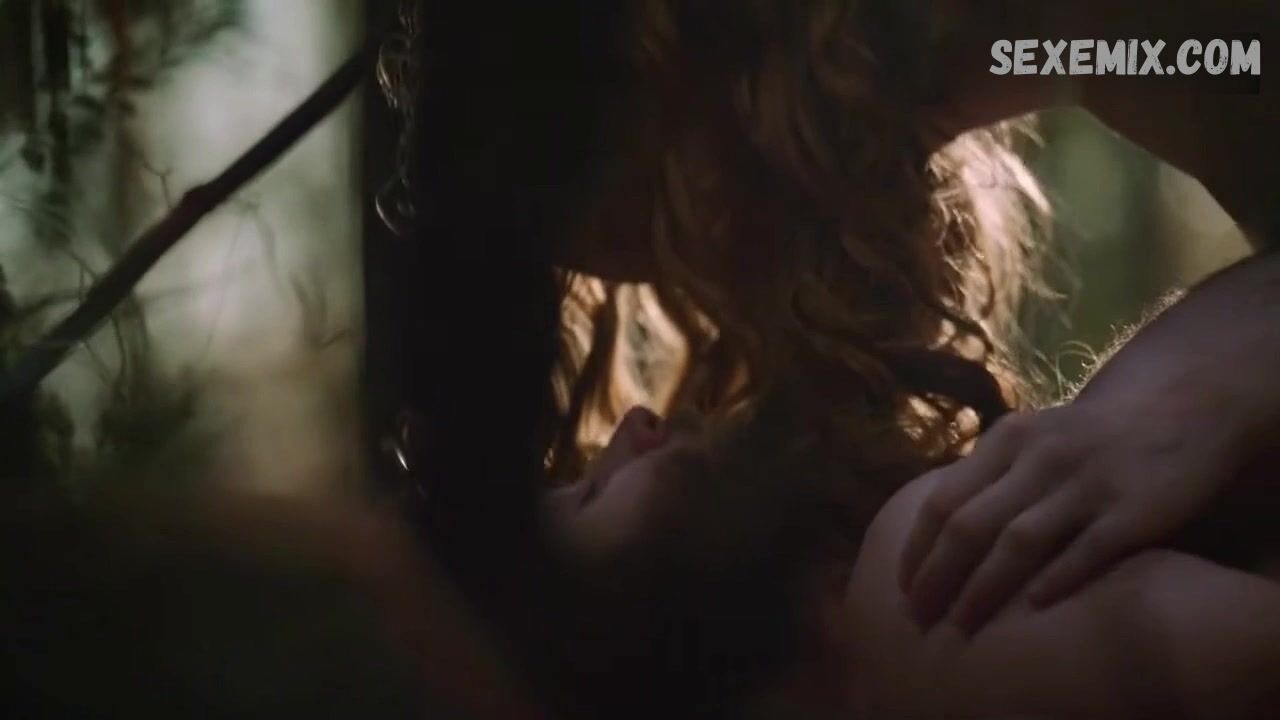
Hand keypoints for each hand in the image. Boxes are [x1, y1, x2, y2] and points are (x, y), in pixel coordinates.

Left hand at [897, 398, 1236, 634]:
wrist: (1183, 406)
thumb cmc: (1090, 435)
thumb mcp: (1032, 437)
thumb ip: (988, 475)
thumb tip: (933, 531)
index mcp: (1007, 439)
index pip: (943, 499)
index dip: (918, 549)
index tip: (902, 588)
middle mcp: (1040, 458)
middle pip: (971, 524)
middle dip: (938, 575)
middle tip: (919, 616)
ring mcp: (1087, 482)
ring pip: (1019, 541)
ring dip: (983, 587)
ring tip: (960, 624)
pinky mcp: (1134, 509)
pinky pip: (1088, 550)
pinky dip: (1058, 578)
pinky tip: (1034, 608)